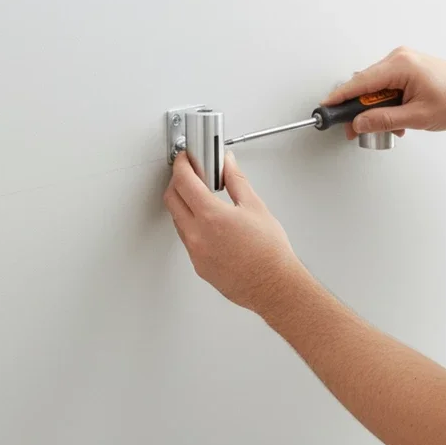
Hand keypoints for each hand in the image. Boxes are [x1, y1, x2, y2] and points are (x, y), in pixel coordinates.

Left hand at [163, 150, 303, 311]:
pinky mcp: (198, 265)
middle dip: (177, 181)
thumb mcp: (255, 206)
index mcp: (211, 216)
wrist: (273, 285)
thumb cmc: (270, 252)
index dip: (182, 165)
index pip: (184, 181)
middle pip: (172, 199)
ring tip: (203, 198)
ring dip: (183, 203)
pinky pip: (187, 238)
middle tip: (190, 174)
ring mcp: (195, 252)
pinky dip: (191, 223)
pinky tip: (209, 222)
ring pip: (177, 219)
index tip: (185, 159)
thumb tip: (227, 164)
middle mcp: (197, 234)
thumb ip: (236, 181)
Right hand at [322, 47, 445, 139]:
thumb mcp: (418, 117)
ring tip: (395, 126)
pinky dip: (389, 103)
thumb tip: (359, 123)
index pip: (360, 82)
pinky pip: (388, 85)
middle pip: (366, 85)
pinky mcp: (409, 68)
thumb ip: (384, 120)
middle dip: (362, 110)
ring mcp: (405, 61)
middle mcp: (400, 58)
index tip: (326, 107)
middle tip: (359, 130)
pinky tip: (401, 118)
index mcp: (401, 65)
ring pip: (376, 87)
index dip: (340, 97)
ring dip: (379, 109)